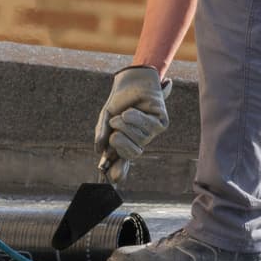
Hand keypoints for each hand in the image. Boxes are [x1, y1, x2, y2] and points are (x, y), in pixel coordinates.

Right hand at [94, 66, 172, 183]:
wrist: (130, 81)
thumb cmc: (119, 101)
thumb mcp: (106, 117)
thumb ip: (102, 133)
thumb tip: (99, 150)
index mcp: (126, 141)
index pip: (123, 160)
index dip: (120, 170)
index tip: (114, 179)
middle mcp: (140, 140)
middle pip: (133, 154)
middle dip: (120, 144)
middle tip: (114, 135)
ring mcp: (151, 133)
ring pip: (140, 140)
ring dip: (125, 126)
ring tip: (123, 115)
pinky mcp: (161, 123)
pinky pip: (148, 128)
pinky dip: (135, 118)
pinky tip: (130, 112)